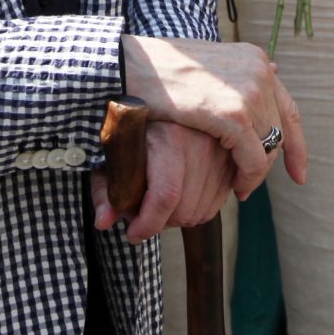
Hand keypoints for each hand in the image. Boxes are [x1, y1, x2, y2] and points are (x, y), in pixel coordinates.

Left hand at [90, 120, 232, 241]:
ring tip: (159, 204)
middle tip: (143, 213)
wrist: (167, 100)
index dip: (147, 224)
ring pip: (201, 213)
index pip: (165, 196)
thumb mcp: (113, 152)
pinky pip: (216, 205)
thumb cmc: (136, 128)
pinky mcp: (230, 161)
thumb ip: (104, 188)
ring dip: (178, 218)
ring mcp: (220, 153)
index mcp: (169, 137)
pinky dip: (196, 211)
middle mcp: (201, 144)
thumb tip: (103, 222)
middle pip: (184, 210)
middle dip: (160, 222)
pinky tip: (179, 199)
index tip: (132, 234)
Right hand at [121, 35, 306, 198]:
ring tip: (240, 188)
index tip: (298, 174)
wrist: (130, 65)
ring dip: (256, 173)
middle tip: (249, 184)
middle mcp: (259, 72)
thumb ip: (237, 76)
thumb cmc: (159, 70)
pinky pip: (253, 158)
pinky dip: (248, 178)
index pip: (288, 107)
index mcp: (254, 59)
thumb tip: (274, 73)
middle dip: (270, 163)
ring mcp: (249, 93)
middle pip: (279, 130)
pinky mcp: (233, 115)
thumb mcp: (206, 67)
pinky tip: (235, 188)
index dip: (297, 144)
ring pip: (269, 147)